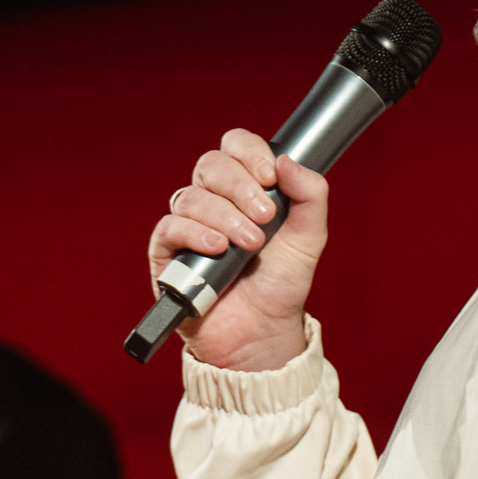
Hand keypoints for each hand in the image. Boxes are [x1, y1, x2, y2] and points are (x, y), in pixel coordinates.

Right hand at [148, 128, 327, 371]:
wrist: (264, 331)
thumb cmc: (281, 283)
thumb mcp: (309, 236)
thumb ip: (310, 193)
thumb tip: (286, 161)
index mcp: (244, 188)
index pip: (234, 147)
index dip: (249, 152)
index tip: (269, 175)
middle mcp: (213, 201)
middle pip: (211, 165)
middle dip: (241, 187)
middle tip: (265, 217)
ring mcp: (188, 226)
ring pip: (192, 197)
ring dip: (225, 217)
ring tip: (249, 245)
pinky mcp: (168, 254)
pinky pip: (169, 227)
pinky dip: (194, 232)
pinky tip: (217, 247)